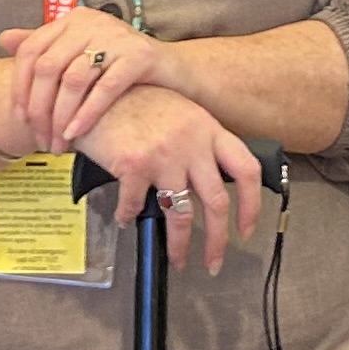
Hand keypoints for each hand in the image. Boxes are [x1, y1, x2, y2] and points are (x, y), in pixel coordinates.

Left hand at [0, 4, 169, 150]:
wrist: (174, 71)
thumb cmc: (121, 67)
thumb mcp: (81, 53)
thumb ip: (45, 45)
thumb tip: (4, 38)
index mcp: (73, 19)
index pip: (31, 50)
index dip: (20, 86)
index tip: (21, 118)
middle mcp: (91, 22)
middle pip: (48, 67)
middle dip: (40, 109)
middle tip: (41, 139)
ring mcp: (116, 36)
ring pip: (73, 80)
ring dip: (61, 117)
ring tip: (59, 144)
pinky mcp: (139, 55)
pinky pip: (104, 88)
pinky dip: (86, 114)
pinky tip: (77, 133)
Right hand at [82, 82, 266, 273]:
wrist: (97, 86)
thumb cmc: (136, 100)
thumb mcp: (179, 112)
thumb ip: (198, 143)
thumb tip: (209, 183)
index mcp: (208, 129)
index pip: (246, 170)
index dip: (251, 205)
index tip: (245, 229)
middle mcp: (192, 142)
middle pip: (216, 202)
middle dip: (218, 241)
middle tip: (214, 262)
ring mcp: (164, 154)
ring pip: (181, 214)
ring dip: (180, 245)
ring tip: (177, 259)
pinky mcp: (134, 165)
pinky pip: (136, 206)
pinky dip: (130, 217)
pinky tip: (125, 219)